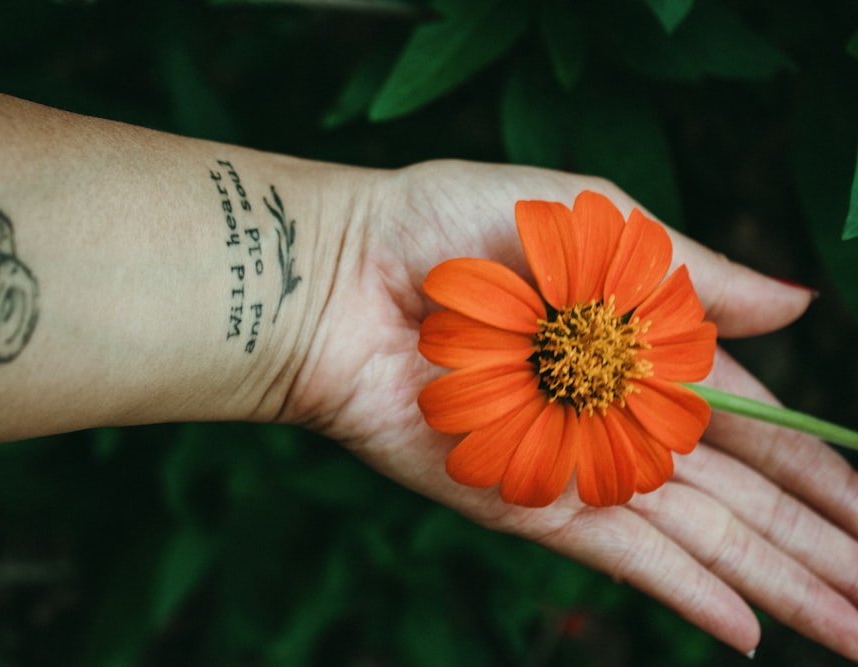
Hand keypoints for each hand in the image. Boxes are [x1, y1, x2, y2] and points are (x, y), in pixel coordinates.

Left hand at [284, 159, 857, 658]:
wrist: (343, 276)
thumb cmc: (454, 229)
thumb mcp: (596, 225)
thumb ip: (696, 273)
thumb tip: (805, 305)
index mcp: (637, 350)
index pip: (753, 422)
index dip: (819, 466)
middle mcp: (613, 417)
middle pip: (741, 495)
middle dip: (818, 542)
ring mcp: (571, 465)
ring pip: (699, 538)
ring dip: (778, 583)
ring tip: (853, 626)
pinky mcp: (523, 500)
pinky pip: (620, 556)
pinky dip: (684, 592)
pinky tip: (750, 632)